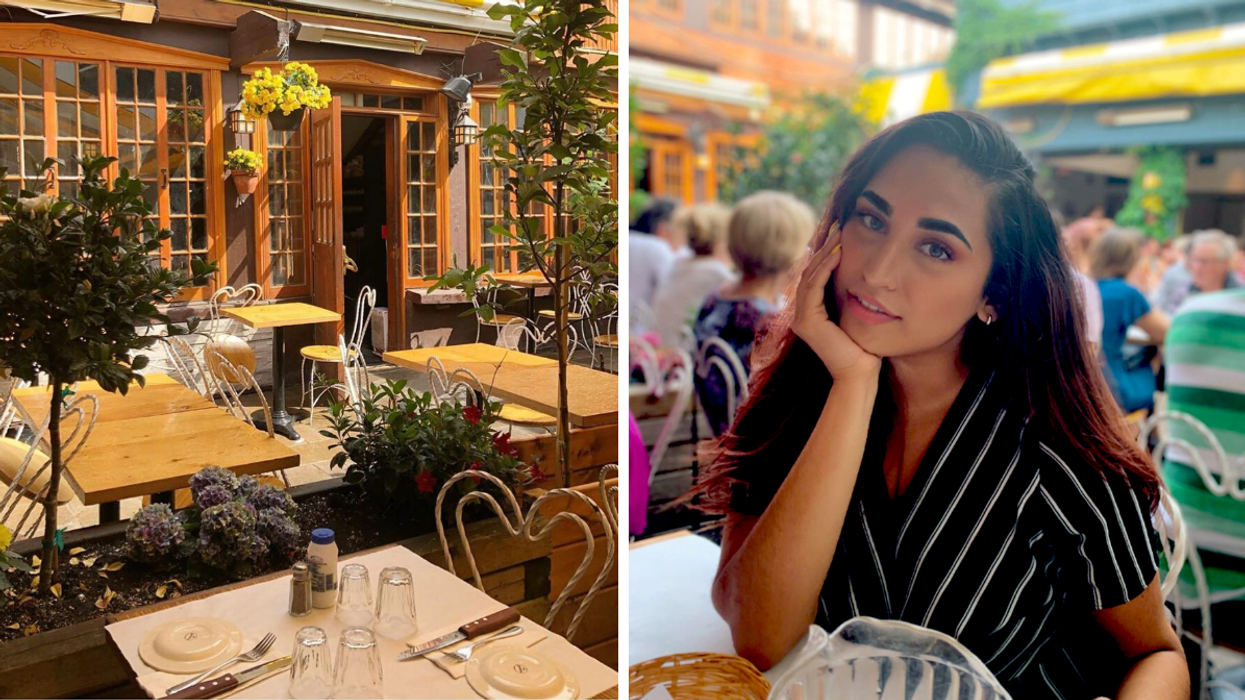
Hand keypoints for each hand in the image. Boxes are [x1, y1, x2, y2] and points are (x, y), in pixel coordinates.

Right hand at [791, 223, 881, 381]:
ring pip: (810, 276)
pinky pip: (814, 288)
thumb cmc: (864, 349)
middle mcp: (801, 315)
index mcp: (811, 313)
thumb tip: (861, 276)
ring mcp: (801, 319)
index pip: (815, 276)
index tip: (840, 234)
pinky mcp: (807, 322)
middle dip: (824, 248)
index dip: (826, 254)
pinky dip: (825, 269)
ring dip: (825, 254)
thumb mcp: (856, 316)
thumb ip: (850, 298)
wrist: (860, 374)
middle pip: (810, 272)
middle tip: (839, 226)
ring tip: (839, 235)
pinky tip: (837, 254)